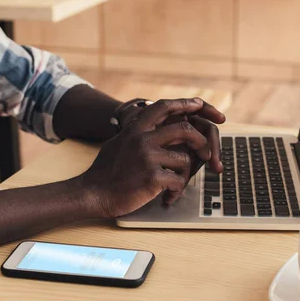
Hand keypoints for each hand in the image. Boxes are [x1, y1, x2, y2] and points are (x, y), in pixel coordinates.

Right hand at [81, 98, 221, 216]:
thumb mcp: (119, 143)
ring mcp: (147, 157)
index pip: (163, 107)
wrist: (92, 194)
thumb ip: (136, 134)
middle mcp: (142, 139)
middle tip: (207, 153)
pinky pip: (178, 181)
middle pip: (184, 130)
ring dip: (185, 175)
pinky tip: (168, 196)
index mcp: (135, 129)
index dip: (184, 104)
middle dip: (201, 141)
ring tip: (175, 185)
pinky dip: (177, 191)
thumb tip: (155, 127)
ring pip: (185, 159)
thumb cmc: (105, 172)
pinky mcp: (152, 177)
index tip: (199, 104)